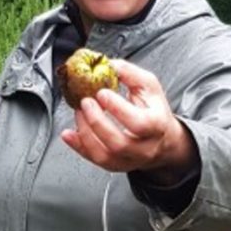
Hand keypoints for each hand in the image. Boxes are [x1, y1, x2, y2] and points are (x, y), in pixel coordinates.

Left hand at [61, 59, 194, 173]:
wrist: (162, 140)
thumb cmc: (153, 110)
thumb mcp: (149, 87)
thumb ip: (129, 74)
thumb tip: (107, 64)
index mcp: (157, 126)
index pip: (138, 123)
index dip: (118, 108)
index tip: (102, 92)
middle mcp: (144, 148)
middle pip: (118, 143)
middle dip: (97, 122)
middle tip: (85, 102)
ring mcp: (129, 160)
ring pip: (104, 155)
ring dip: (85, 133)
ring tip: (78, 113)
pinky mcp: (115, 165)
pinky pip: (94, 160)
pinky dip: (78, 147)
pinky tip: (68, 134)